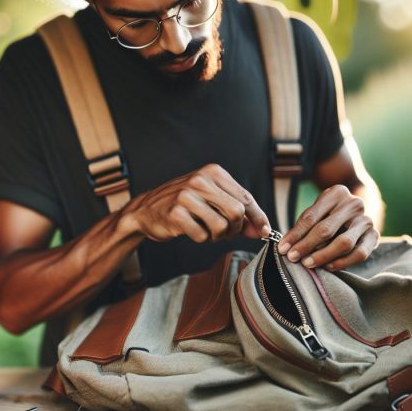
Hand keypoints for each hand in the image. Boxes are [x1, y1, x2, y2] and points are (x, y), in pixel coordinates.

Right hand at [120, 164, 270, 242]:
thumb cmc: (184, 205)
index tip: (264, 232)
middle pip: (236, 212)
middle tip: (225, 232)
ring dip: (217, 236)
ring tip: (206, 230)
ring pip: (221, 226)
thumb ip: (239, 213)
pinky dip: (200, 238)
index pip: (245, 197)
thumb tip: (262, 230)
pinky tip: (190, 229)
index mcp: (213, 172)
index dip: (258, 217)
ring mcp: (186, 195)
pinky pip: (202, 235)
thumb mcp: (213, 201)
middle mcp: (200, 180)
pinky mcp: (176, 213)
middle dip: (235, 229)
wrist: (146, 210)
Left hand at [278, 184, 377, 270]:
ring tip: (307, 263)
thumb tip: (285, 246)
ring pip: (343, 242)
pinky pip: (359, 254)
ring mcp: (366, 220)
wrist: (357, 215)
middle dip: (306, 245)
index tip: (282, 248)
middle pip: (326, 229)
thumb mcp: (317, 213)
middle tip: (292, 257)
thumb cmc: (329, 215)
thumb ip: (303, 226)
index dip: (295, 234)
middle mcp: (354, 204)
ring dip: (323, 255)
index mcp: (336, 193)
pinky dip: (342, 262)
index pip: (311, 216)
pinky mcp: (374, 236)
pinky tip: (328, 267)